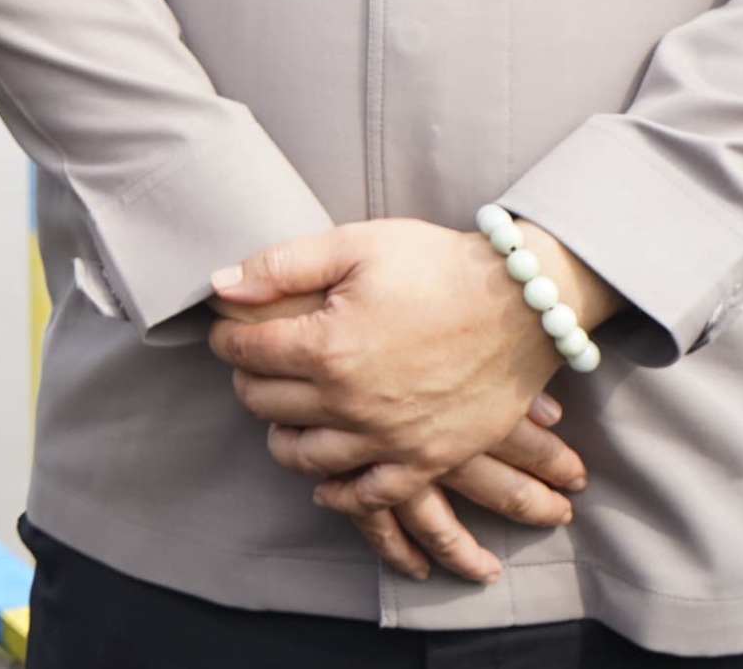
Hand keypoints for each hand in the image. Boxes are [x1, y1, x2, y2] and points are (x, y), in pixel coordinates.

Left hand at [210, 219, 616, 579]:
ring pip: (305, 456)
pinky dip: (340, 494)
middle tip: (254, 363)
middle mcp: (351, 402)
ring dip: (281, 435)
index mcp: (327, 347)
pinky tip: (325, 483)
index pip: (246, 352)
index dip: (227, 337)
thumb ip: (279, 266)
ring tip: (280, 414)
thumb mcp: (354, 246)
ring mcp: (390, 438)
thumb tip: (219, 286)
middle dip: (249, 378)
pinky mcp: (428, 459)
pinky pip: (370, 495)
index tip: (227, 329)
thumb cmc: (437, 266)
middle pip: (265, 403)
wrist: (523, 304)